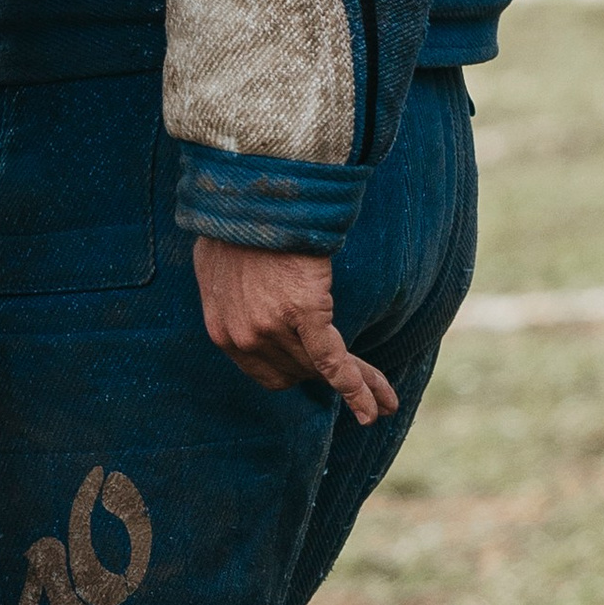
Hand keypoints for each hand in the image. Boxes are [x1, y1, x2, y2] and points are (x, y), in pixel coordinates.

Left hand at [193, 238, 398, 425]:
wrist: (250, 196)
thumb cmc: (234, 226)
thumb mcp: (217, 270)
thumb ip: (230, 299)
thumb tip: (243, 301)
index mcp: (222, 332)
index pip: (267, 373)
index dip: (297, 373)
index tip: (320, 373)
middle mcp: (245, 338)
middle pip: (298, 373)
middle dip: (330, 380)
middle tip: (366, 388)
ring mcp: (273, 328)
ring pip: (321, 371)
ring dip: (357, 388)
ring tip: (386, 404)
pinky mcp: (304, 313)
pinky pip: (333, 361)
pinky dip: (356, 387)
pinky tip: (373, 408)